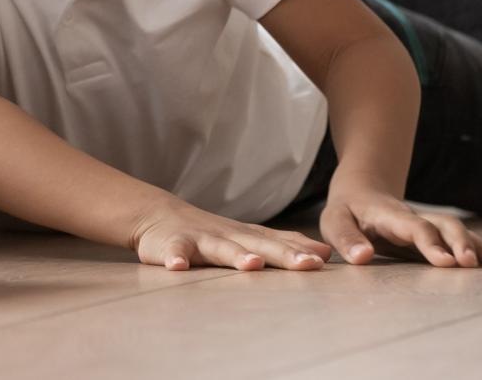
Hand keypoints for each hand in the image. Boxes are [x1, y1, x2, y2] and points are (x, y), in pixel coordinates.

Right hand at [131, 198, 331, 270]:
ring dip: (236, 255)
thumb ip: (281, 244)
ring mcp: (200, 239)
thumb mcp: (246, 237)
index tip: (324, 259)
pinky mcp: (172, 245)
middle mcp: (228, 236)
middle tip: (307, 264)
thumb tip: (325, 252)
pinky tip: (178, 267)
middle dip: (283, 255)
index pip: (278, 242)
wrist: (156, 215)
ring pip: (220, 248)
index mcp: (247, 236)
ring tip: (252, 265)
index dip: (300, 251)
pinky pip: (174, 252)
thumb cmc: (208, 232)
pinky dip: (175, 258)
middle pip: (258, 245)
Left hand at [320, 185, 481, 266]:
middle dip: (458, 243)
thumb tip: (362, 257)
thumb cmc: (347, 211)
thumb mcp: (334, 221)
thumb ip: (345, 238)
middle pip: (443, 225)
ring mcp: (429, 224)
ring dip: (478, 245)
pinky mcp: (437, 234)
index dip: (429, 243)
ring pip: (457, 230)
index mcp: (389, 215)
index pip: (412, 227)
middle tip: (469, 264)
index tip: (444, 263)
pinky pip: (462, 239)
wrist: (363, 189)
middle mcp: (415, 217)